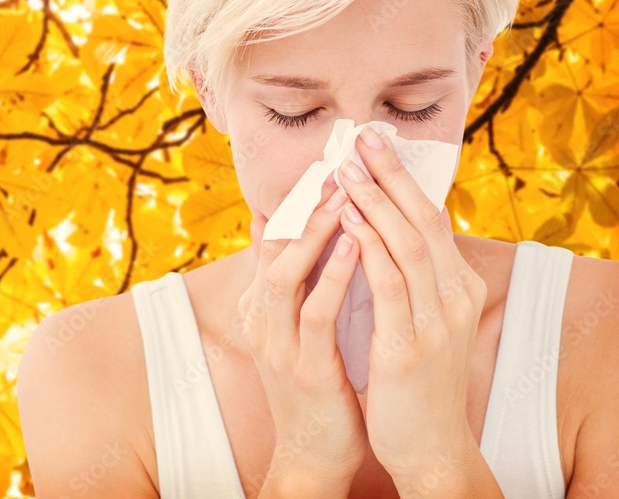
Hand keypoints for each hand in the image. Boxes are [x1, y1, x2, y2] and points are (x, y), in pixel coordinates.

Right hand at [238, 186, 367, 489]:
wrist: (314, 452)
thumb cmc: (314, 384)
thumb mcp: (295, 327)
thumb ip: (288, 279)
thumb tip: (279, 226)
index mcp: (260, 307)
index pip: (273, 240)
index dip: (297, 201)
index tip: (325, 165)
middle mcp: (261, 319)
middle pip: (275, 247)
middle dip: (305, 205)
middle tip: (336, 166)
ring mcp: (278, 343)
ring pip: (288, 273)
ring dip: (316, 231)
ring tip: (345, 194)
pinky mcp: (303, 366)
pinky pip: (315, 312)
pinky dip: (334, 275)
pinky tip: (358, 245)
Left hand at [334, 126, 486, 479]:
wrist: (429, 445)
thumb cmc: (415, 379)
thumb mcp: (419, 319)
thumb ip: (403, 276)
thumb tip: (374, 229)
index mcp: (458, 286)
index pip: (432, 218)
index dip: (404, 178)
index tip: (374, 144)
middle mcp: (455, 296)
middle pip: (425, 219)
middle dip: (392, 175)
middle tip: (361, 138)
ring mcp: (437, 321)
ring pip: (409, 244)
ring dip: (376, 201)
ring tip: (345, 170)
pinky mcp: (412, 345)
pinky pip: (390, 284)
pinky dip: (369, 245)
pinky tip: (347, 220)